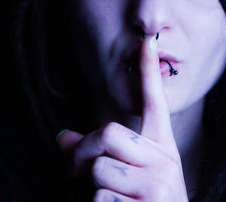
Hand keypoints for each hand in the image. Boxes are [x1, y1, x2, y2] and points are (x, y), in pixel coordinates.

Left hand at [57, 36, 188, 201]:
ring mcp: (157, 182)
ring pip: (99, 168)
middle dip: (83, 152)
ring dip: (91, 186)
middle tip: (74, 170)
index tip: (148, 40)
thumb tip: (61, 138)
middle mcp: (164, 158)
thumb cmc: (146, 199)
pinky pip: (100, 197)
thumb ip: (97, 153)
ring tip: (108, 196)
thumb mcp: (130, 172)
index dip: (150, 71)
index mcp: (161, 144)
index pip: (155, 102)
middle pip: (108, 133)